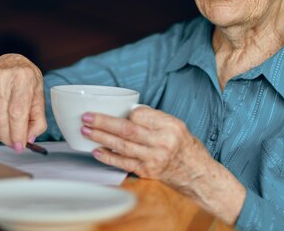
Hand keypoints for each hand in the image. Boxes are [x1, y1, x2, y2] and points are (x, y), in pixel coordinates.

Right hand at [0, 54, 46, 151]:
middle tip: (14, 144)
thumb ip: (38, 118)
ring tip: (7, 136)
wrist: (10, 62)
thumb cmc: (27, 79)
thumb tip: (29, 138)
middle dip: (8, 137)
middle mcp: (3, 76)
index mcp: (23, 77)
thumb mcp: (39, 95)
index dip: (17, 133)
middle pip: (1, 117)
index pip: (17, 112)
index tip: (20, 146)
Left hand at [81, 107, 244, 224]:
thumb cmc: (184, 146)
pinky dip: (109, 157)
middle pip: (127, 130)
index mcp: (170, 126)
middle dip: (103, 122)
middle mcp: (162, 142)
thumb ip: (153, 118)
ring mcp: (154, 159)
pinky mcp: (148, 172)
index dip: (124, 112)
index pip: (140, 114)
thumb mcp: (176, 125)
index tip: (113, 109)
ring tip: (85, 130)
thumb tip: (128, 112)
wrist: (197, 174)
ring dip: (101, 138)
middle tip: (86, 117)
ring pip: (122, 146)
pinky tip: (96, 151)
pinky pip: (124, 163)